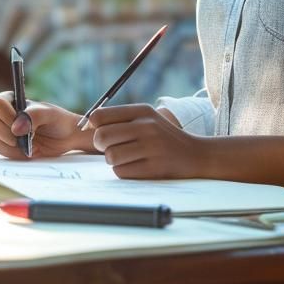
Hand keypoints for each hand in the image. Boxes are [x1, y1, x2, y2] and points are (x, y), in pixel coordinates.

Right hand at [0, 92, 93, 159]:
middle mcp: (3, 113)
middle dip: (4, 131)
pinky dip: (13, 153)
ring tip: (29, 144)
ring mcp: (1, 130)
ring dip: (10, 145)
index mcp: (12, 99)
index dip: (7, 115)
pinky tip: (28, 151)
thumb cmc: (58, 121)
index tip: (25, 124)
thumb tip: (15, 128)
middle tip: (23, 137)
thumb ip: (34, 116)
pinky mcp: (4, 145)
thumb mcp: (50, 114)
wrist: (66, 138)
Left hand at [88, 104, 208, 178]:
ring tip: (127, 157)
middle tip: (110, 148)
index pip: (100, 115)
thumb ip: (120, 118)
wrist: (196, 155)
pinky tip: (137, 167)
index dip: (94, 127)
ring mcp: (151, 148)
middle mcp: (147, 126)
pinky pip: (121, 172)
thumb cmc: (163, 137)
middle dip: (100, 145)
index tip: (101, 133)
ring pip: (110, 156)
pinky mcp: (154, 168)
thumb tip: (87, 123)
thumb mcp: (147, 118)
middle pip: (101, 137)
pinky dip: (125, 171)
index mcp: (142, 111)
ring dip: (113, 160)